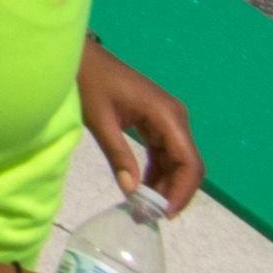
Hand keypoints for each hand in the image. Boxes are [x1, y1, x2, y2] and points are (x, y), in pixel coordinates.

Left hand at [81, 47, 203, 217]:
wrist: (82, 57)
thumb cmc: (89, 82)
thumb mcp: (100, 120)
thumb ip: (118, 155)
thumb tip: (132, 193)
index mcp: (167, 115)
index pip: (189, 162)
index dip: (182, 191)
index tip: (164, 213)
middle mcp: (175, 118)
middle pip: (188, 165)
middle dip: (173, 193)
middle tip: (149, 216)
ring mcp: (167, 120)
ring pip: (177, 163)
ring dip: (165, 186)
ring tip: (143, 209)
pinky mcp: (156, 123)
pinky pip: (164, 155)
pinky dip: (156, 174)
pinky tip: (140, 190)